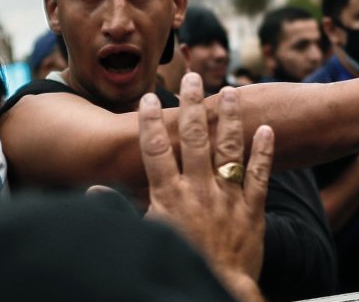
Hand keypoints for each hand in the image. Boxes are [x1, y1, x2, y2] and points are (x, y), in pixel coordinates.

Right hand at [139, 74, 271, 301]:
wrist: (217, 288)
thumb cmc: (178, 263)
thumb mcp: (143, 238)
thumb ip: (119, 212)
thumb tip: (91, 193)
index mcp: (168, 197)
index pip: (155, 152)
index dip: (149, 123)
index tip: (148, 99)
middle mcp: (198, 190)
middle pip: (194, 139)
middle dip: (192, 105)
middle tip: (192, 78)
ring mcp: (228, 197)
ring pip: (229, 148)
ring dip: (229, 117)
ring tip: (230, 90)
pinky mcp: (253, 208)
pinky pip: (259, 174)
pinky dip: (264, 151)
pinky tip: (266, 129)